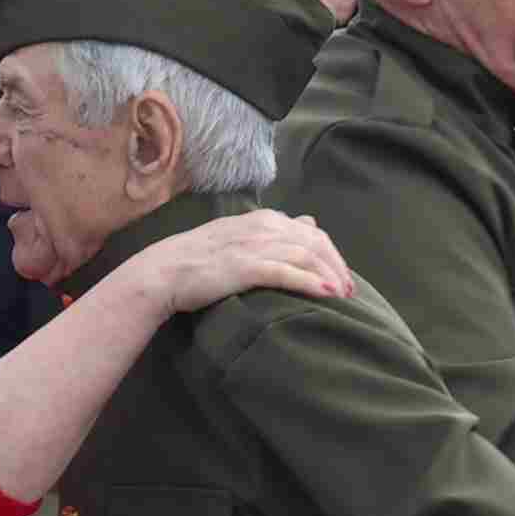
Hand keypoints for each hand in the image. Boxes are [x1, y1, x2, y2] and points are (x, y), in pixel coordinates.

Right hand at [130, 207, 350, 316]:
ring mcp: (254, 246)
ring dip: (330, 275)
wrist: (163, 271)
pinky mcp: (244, 267)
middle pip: (315, 242)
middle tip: (351, 291)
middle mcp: (263, 227)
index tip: (342, 277)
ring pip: (305, 255)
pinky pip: (285, 271)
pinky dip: (309, 281)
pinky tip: (327, 293)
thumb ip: (274, 231)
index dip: (332, 254)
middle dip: (337, 266)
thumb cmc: (199, 259)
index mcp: (263, 219)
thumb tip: (307, 222)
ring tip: (345, 296)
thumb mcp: (240, 235)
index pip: (311, 231)